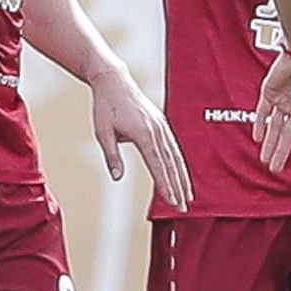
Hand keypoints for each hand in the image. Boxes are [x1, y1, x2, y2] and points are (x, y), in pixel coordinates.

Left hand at [90, 63, 191, 210]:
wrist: (114, 81)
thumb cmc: (105, 106)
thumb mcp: (102, 132)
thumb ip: (112, 156)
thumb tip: (118, 178)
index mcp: (143, 134)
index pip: (157, 166)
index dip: (165, 186)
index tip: (172, 202)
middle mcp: (156, 131)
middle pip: (170, 165)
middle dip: (178, 188)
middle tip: (182, 209)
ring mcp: (161, 127)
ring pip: (176, 157)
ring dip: (183, 178)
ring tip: (188, 197)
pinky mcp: (161, 124)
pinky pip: (174, 147)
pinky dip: (180, 163)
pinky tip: (182, 175)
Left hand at [252, 51, 290, 176]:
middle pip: (287, 136)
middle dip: (281, 153)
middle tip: (274, 169)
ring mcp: (282, 102)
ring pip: (274, 127)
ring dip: (269, 143)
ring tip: (264, 159)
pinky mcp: (268, 93)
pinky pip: (262, 112)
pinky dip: (259, 124)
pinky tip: (257, 137)